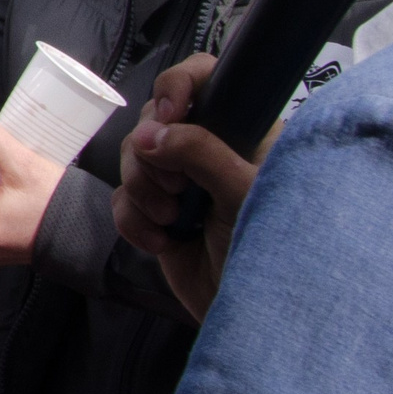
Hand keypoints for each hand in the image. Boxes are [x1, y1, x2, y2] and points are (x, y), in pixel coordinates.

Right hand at [113, 53, 260, 322]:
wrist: (253, 315)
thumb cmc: (270, 249)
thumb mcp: (243, 193)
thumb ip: (201, 153)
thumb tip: (150, 134)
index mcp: (245, 132)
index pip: (207, 78)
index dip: (178, 86)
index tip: (168, 116)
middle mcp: (211, 149)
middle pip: (155, 119)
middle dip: (153, 156)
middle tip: (177, 189)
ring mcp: (182, 182)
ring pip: (133, 158)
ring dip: (143, 191)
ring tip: (173, 220)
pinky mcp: (157, 214)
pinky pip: (123, 199)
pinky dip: (134, 221)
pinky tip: (161, 241)